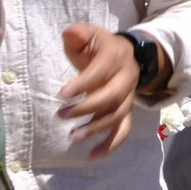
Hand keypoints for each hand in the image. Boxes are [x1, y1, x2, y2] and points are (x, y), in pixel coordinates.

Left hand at [57, 24, 140, 158]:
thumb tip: (70, 34)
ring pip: (117, 115)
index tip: (61, 95)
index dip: (83, 84)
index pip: (100, 73)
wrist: (129, 55)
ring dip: (97, 128)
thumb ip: (78, 33)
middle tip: (62, 116)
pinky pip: (123, 129)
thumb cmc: (100, 47)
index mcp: (115, 57)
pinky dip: (111, 144)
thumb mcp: (90, 35)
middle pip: (111, 97)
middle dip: (87, 108)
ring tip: (74, 137)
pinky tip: (94, 155)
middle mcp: (126, 78)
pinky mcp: (125, 111)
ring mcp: (128, 97)